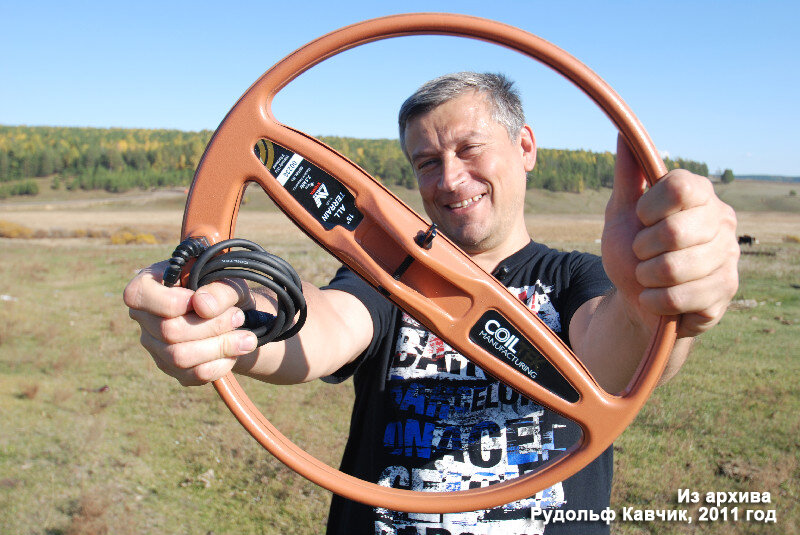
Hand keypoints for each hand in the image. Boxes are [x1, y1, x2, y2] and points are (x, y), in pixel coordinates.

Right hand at [123, 261, 258, 385]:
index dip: (170, 302)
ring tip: (246, 337)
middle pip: (168, 330)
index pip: (137, 295)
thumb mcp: (230, 280)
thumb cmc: (225, 291)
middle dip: (212, 326)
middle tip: (238, 317)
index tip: (202, 301)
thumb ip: (218, 289)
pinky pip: (192, 375)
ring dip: (220, 347)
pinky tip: (237, 351)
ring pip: (179, 356)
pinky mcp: (172, 368)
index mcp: (149, 284)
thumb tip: (203, 306)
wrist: (236, 313)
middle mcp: (145, 317)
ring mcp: (155, 346)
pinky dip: (220, 364)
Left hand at [601, 135, 738, 338]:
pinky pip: (683, 297)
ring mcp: (728, 255)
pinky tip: (655, 297)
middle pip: (675, 231)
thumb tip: (623, 133)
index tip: (640, 217)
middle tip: (641, 252)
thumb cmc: (631, 249)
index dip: (650, 207)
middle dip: (642, 248)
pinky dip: (656, 300)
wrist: (638, 296)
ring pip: (676, 268)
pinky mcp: (726, 289)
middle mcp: (722, 220)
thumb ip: (627, 176)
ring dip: (647, 277)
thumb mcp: (621, 211)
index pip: (681, 187)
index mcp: (699, 193)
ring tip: (648, 276)